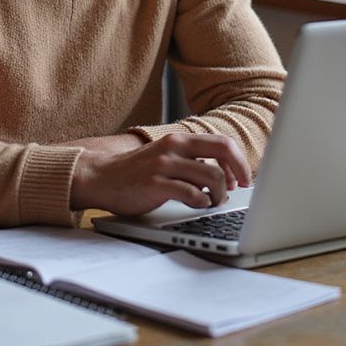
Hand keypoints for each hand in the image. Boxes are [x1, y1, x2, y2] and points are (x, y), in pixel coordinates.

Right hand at [70, 132, 251, 214]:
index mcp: (180, 139)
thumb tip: (227, 179)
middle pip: (222, 152)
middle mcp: (174, 147)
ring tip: (212, 202)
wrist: (101, 178)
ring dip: (219, 194)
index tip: (244, 179)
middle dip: (239, 172)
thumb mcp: (168, 159)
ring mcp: (165, 165)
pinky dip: (201, 202)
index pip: (223, 143)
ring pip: (211, 177)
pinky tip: (197, 205)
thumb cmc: (138, 173)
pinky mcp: (156, 184)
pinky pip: (191, 194)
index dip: (239, 162)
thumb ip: (192, 163)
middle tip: (240, 189)